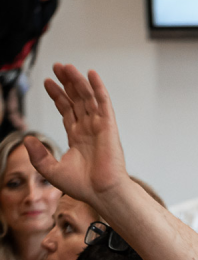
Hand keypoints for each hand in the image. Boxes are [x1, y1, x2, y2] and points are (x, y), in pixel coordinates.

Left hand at [23, 64, 130, 209]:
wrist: (101, 192)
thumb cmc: (82, 186)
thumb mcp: (50, 169)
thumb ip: (37, 154)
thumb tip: (27, 139)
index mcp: (77, 137)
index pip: (67, 110)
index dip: (58, 95)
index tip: (48, 82)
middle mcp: (88, 129)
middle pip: (77, 100)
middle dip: (67, 83)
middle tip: (58, 67)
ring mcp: (99, 127)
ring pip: (88, 98)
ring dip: (78, 81)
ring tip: (67, 67)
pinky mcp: (109, 127)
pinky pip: (104, 103)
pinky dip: (98, 88)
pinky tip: (91, 75)